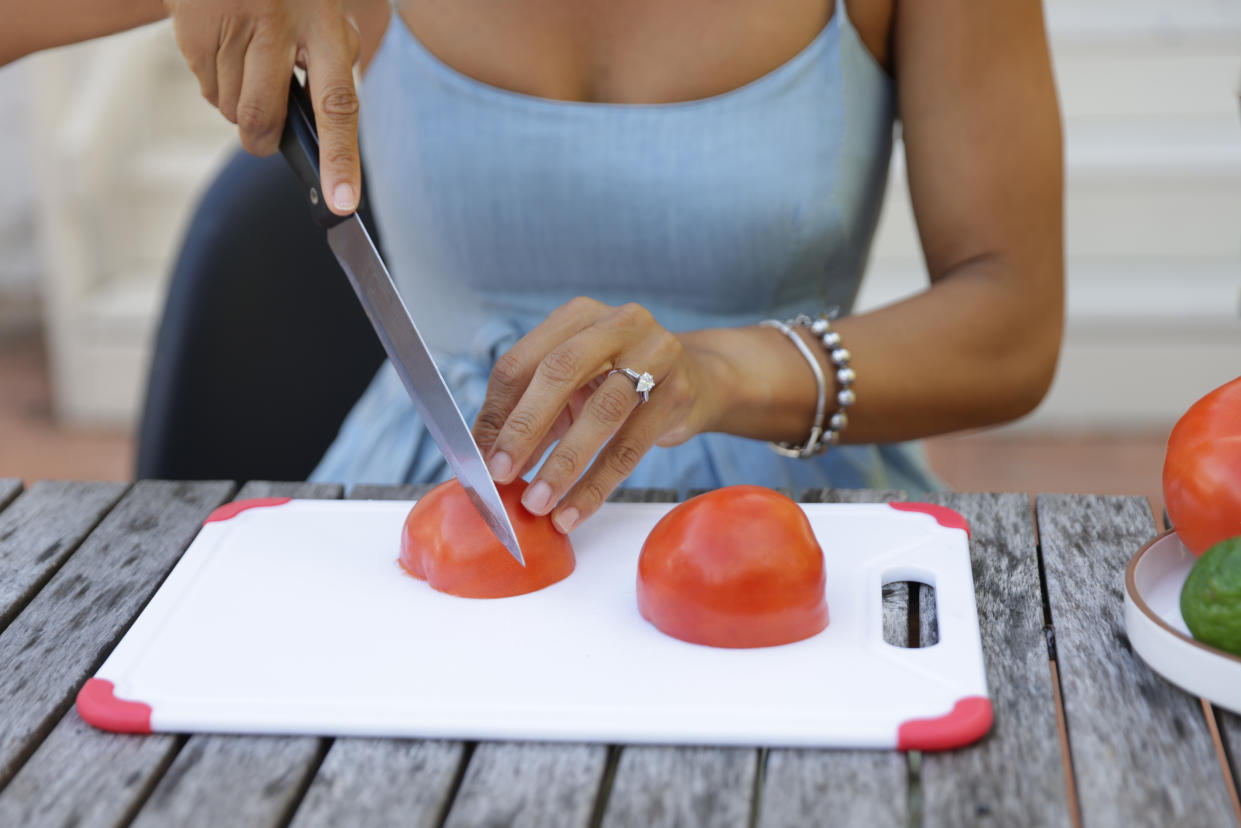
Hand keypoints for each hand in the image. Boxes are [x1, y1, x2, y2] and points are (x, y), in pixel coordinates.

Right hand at [165, 0, 361, 213]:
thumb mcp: (325, 12)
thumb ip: (331, 64)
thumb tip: (321, 135)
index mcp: (326, 23)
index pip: (337, 104)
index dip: (340, 159)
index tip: (341, 203)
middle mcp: (278, 24)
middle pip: (263, 118)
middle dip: (262, 139)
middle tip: (267, 133)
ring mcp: (232, 25)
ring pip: (232, 109)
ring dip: (240, 105)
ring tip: (248, 62)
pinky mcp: (193, 29)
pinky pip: (206, 90)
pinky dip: (218, 84)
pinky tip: (226, 47)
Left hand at [473, 298, 723, 532]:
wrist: (699, 379)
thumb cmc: (619, 384)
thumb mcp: (571, 390)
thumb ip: (529, 417)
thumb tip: (484, 460)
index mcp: (577, 316)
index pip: (521, 363)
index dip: (497, 413)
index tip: (480, 458)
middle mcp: (617, 324)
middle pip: (559, 373)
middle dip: (524, 429)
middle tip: (501, 475)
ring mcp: (654, 354)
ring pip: (601, 412)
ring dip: (563, 464)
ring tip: (538, 503)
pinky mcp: (679, 392)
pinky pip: (632, 446)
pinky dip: (597, 485)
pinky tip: (574, 511)